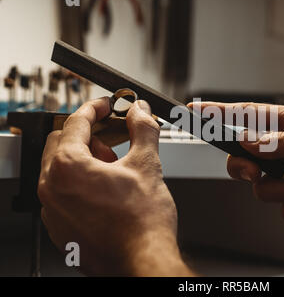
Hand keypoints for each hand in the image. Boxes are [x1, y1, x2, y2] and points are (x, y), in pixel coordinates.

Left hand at [38, 98, 191, 275]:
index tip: (107, 106)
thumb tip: (140, 111)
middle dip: (89, 135)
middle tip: (114, 139)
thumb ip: (143, 129)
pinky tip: (107, 192)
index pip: (76, 122)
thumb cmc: (142, 222)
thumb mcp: (147, 164)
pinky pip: (63, 193)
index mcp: (68, 167)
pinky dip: (80, 183)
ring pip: (61, 169)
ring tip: (115, 170)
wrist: (142, 261)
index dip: (95, 108)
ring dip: (85, 159)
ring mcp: (53, 210)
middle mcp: (52, 188)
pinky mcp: (60, 226)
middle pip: (62, 143)